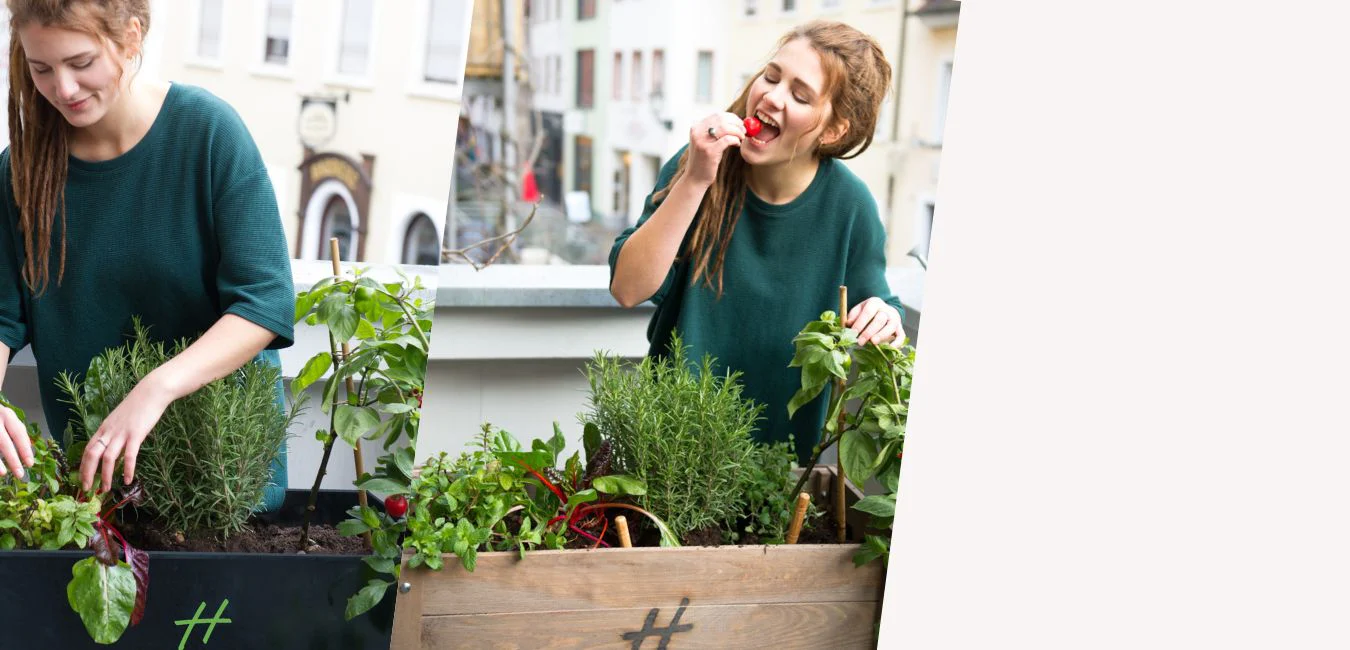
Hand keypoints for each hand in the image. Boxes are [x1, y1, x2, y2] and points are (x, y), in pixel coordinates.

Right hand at [0, 405, 34, 479]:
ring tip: (3, 473)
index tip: (30, 463)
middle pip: (3, 442)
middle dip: (12, 459)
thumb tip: (29, 449)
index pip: (18, 433)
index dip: (24, 450)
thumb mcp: (8, 418)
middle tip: (20, 474)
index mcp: (7, 415)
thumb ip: (18, 431)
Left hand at [80, 376, 173, 492]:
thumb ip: (114, 434)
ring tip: (106, 489)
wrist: (151, 392)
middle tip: (87, 489)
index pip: (87, 450)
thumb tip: (113, 449)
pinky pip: (129, 455)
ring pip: (108, 458)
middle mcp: (109, 432)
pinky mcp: (136, 434)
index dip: (83, 467)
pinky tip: (128, 479)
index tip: (82, 480)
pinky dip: (127, 469)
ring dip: (105, 476)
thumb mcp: (120, 420)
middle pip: (92, 455)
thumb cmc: (137, 406)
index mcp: (103, 428)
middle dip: (87, 474)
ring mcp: (122, 433)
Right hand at [686, 112, 745, 186]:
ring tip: (741, 137)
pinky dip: (735, 140)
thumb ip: (715, 131)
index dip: (732, 117)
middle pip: (722, 119)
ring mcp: (702, 141)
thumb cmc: (704, 160)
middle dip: (737, 123)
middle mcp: (697, 131)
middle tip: (744, 130)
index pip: (718, 115)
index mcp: (696, 127)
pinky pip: (728, 139)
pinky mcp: (709, 151)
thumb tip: (735, 122)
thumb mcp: (705, 141)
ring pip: (726, 127)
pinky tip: (737, 144)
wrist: (695, 178)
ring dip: (738, 131)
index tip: (740, 123)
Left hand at [846, 297, 902, 345]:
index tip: (853, 332)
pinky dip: (897, 343)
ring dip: (882, 335)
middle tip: (860, 342)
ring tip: (873, 343)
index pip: (868, 312)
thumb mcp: (858, 311)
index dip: (860, 322)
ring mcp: (895, 319)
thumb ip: (852, 317)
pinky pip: (901, 336)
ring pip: (891, 326)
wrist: (883, 311)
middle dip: (869, 332)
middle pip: (880, 319)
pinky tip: (889, 348)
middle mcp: (886, 310)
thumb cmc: (867, 313)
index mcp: (874, 303)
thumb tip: (848, 324)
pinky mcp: (900, 328)